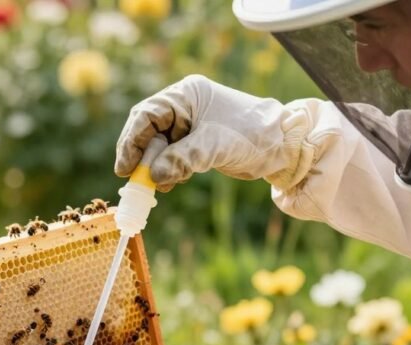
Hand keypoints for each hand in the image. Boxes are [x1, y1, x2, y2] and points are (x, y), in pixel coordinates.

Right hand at [115, 74, 298, 191]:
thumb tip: (153, 176)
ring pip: (158, 145)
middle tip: (136, 181)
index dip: (132, 142)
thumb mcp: (214, 147)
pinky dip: (168, 170)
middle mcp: (185, 105)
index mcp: (187, 95)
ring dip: (155, 166)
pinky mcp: (197, 141)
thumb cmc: (252, 136)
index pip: (147, 115)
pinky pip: (172, 155)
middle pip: (148, 130)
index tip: (126, 169)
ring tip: (160, 185)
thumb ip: (182, 159)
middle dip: (142, 156)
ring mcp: (190, 123)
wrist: (284, 146)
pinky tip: (171, 183)